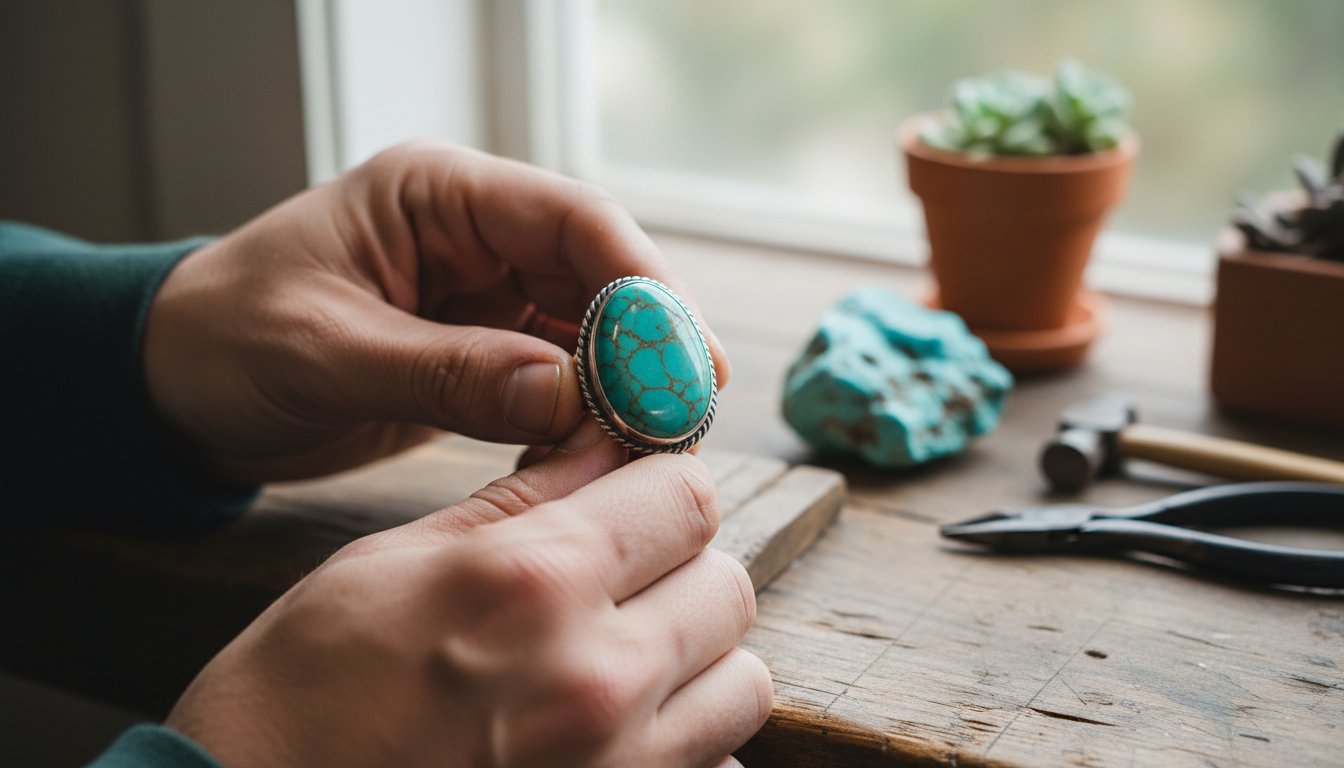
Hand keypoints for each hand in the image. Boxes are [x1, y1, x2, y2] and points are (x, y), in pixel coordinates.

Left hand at [143, 141, 728, 482]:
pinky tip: (605, 450)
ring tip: (659, 439)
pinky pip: (555, 374)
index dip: (640, 282)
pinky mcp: (480, 350)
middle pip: (597, 272)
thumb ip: (446, 372)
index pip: (570, 218)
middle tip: (689, 411)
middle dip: (648, 340)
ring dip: (625, 381)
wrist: (174, 389)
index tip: (686, 353)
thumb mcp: (325, 352)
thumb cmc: (224, 341)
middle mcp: (473, 234)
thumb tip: (566, 396)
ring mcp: (482, 293)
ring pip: (588, 327)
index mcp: (436, 195)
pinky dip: (585, 412)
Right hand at [165, 421, 772, 767]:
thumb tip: (605, 438)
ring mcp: (617, 764)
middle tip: (623, 576)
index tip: (640, 492)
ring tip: (625, 654)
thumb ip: (525, 500)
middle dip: (683, 567)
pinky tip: (619, 728)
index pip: (688, 498)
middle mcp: (597, 676)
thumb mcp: (398, 560)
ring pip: (742, 680)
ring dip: (697, 655)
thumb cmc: (302, 687)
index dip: (665, 484)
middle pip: (728, 585)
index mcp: (536, 581)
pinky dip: (688, 737)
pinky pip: (716, 764)